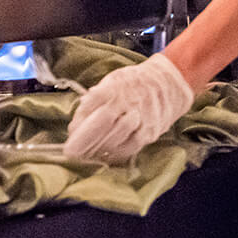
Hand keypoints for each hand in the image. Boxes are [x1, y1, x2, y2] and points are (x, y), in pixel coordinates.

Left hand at [62, 53, 195, 163]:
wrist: (168, 85)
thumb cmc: (133, 83)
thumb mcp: (111, 81)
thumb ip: (93, 101)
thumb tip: (76, 124)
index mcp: (115, 86)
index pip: (93, 103)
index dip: (80, 120)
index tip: (69, 133)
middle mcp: (129, 102)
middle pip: (103, 122)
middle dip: (85, 140)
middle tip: (71, 152)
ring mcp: (141, 119)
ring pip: (117, 137)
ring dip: (97, 149)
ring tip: (84, 156)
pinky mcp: (150, 133)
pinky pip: (130, 147)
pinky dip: (114, 154)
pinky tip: (104, 156)